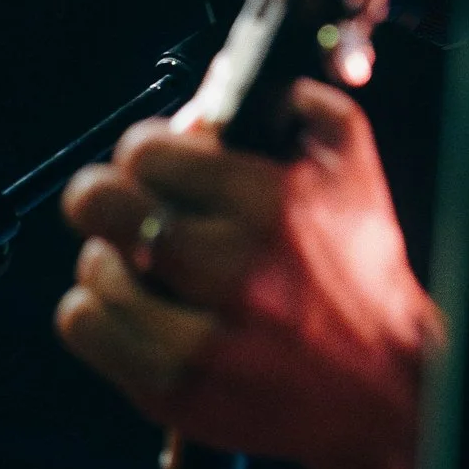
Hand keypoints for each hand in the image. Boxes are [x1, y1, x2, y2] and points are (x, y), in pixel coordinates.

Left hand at [55, 78, 439, 468]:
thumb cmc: (363, 276)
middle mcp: (236, 269)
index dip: (144, 148)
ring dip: (109, 257)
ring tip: (144, 264)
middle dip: (104, 194)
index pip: (148, 150)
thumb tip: (243, 81)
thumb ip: (308, 107)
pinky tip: (133, 305)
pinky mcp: (176, 388)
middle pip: (101, 203)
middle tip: (122, 202)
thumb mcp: (356, 173)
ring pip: (92, 267)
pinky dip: (95, 310)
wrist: (382, 388)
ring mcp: (202, 335)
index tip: (154, 161)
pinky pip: (87, 327)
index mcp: (274, 203)